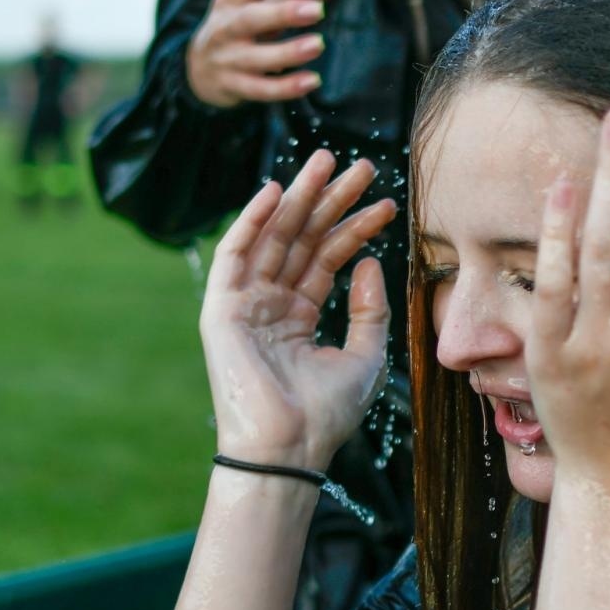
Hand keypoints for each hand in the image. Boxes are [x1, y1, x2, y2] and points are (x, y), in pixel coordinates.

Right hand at [187, 0, 341, 108]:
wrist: (199, 68)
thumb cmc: (240, 27)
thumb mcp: (259, 5)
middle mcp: (224, 26)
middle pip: (252, 18)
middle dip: (284, 13)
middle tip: (318, 10)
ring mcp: (226, 59)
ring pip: (256, 57)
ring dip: (288, 52)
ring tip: (318, 45)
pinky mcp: (232, 86)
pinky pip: (261, 89)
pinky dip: (286, 88)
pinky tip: (312, 81)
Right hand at [200, 151, 396, 469]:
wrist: (290, 448)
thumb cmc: (326, 414)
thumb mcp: (365, 356)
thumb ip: (369, 310)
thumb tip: (370, 262)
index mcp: (298, 318)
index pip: (328, 260)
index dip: (356, 229)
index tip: (388, 204)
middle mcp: (270, 306)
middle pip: (303, 239)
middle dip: (331, 200)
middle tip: (362, 166)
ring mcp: (244, 306)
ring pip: (274, 238)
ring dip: (299, 197)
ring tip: (327, 162)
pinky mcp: (222, 310)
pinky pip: (235, 255)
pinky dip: (252, 220)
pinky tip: (277, 190)